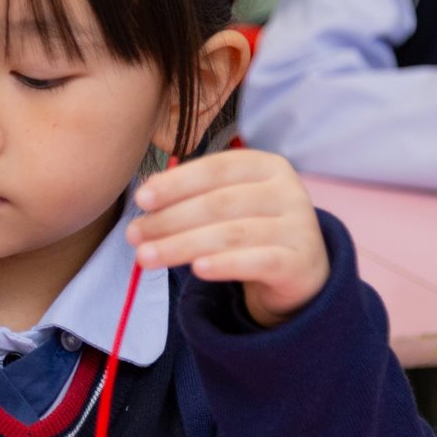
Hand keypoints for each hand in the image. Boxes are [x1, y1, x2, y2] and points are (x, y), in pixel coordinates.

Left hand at [129, 149, 328, 327]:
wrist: (302, 270)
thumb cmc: (254, 228)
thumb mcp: (230, 204)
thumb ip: (194, 195)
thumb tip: (145, 197)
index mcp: (267, 166)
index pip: (217, 168)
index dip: (177, 182)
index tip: (141, 199)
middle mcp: (287, 191)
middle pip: (220, 203)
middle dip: (170, 219)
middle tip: (134, 236)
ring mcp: (298, 227)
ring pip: (233, 234)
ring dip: (183, 245)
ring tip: (146, 257)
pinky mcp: (300, 263)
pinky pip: (258, 262)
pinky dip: (226, 264)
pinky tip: (198, 270)